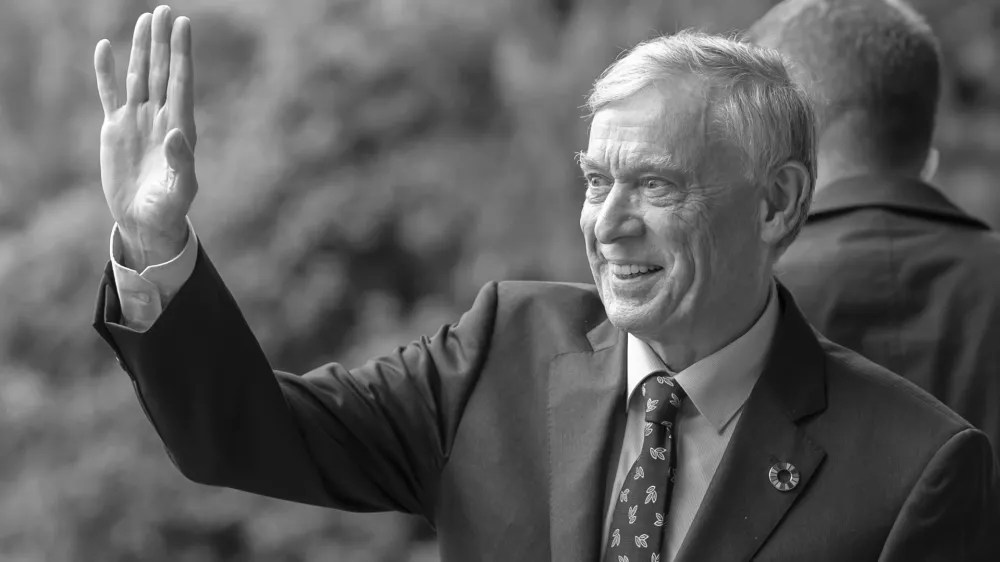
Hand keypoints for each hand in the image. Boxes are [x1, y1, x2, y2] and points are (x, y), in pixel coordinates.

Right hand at [95, 5, 197, 270]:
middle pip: (162, 71)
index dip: (182, 53)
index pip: (181, 82)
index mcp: (180, 128)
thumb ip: (182, 162)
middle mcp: (160, 117)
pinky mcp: (115, 128)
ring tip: (145, 20)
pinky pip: (110, 93)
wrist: (146, 221)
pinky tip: (105, 48)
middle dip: (163, 42)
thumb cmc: (170, 209)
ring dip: (141, 49)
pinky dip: (106, 72)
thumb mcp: (181, 190)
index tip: (184, 25)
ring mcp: (137, 120)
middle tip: (165, 10)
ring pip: (139, 76)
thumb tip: (176, 133)